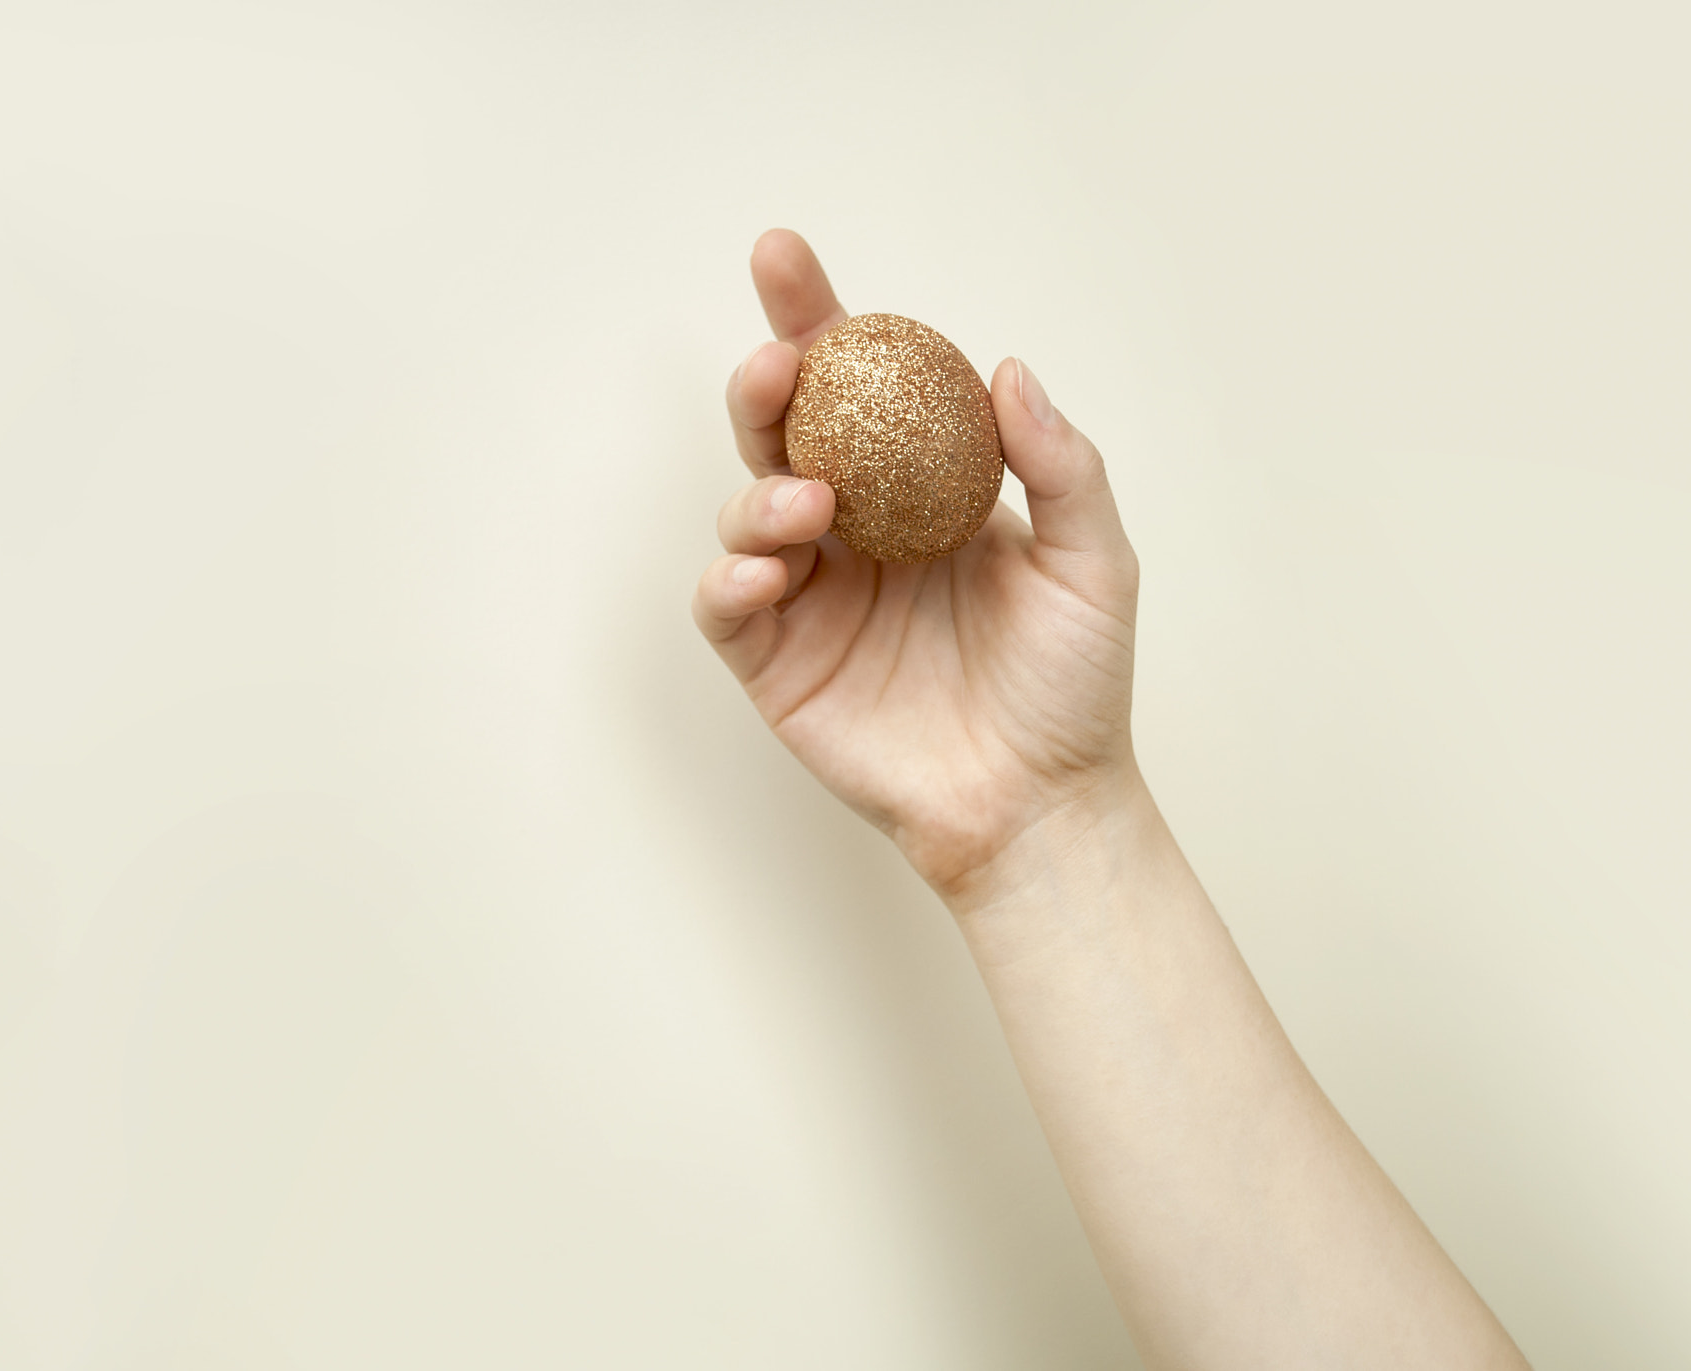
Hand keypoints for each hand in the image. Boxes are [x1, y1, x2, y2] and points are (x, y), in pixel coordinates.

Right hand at [692, 230, 1144, 908]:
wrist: (1041, 804)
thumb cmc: (1074, 687)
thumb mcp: (1094, 562)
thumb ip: (1059, 465)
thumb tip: (1005, 367)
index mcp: (921, 493)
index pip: (860, 390)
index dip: (816, 320)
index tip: (786, 260)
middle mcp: (857, 532)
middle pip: (786, 433)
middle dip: (766, 383)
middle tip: (781, 364)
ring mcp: (811, 595)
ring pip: (747, 507)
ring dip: (762, 488)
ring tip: (810, 504)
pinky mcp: (777, 662)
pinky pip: (727, 602)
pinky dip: (729, 573)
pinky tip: (765, 567)